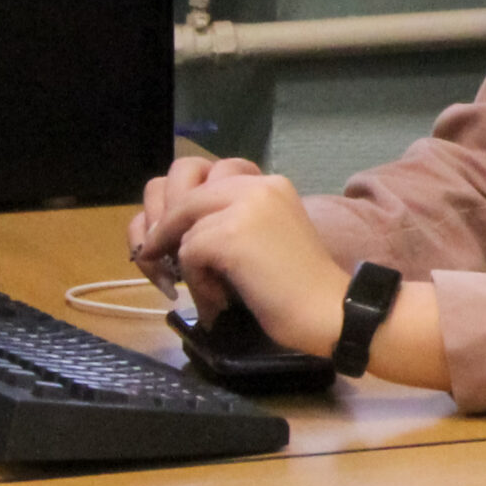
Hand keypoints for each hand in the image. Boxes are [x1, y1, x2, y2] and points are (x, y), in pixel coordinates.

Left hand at [131, 164, 350, 356]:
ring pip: (183, 227)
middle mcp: (259, 185)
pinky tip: (218, 300)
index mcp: (270, 183)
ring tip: (211, 293)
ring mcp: (246, 207)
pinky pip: (189, 253)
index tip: (176, 237)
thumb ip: (233, 219)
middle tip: (157, 256)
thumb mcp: (265, 237)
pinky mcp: (232, 235)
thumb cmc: (299, 285)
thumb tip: (178, 228)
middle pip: (185, 190)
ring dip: (188, 266)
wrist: (328, 310)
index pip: (208, 174)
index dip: (183, 206)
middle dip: (165, 226)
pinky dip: (197, 282)